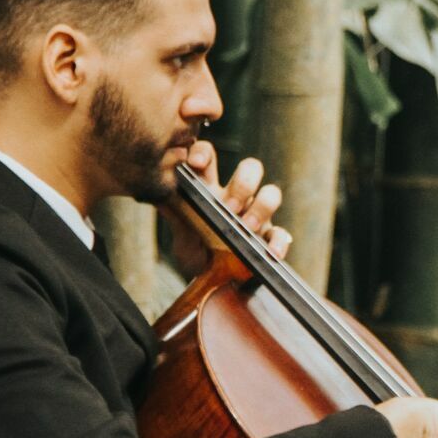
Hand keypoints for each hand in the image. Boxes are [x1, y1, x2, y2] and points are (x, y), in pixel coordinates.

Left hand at [164, 141, 291, 276]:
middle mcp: (237, 197)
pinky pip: (281, 235)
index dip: (204, 153)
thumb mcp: (180, 230)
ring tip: (247, 226)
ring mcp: (256, 217)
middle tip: (230, 206)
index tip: (197, 163)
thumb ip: (173, 211)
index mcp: (211, 189)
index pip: (210, 158)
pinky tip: (271, 252)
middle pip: (250, 168)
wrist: (208, 284)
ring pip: (270, 194)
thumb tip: (157, 190)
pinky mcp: (269, 240)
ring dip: (261, 206)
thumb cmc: (195, 250)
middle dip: (242, 183)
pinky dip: (278, 242)